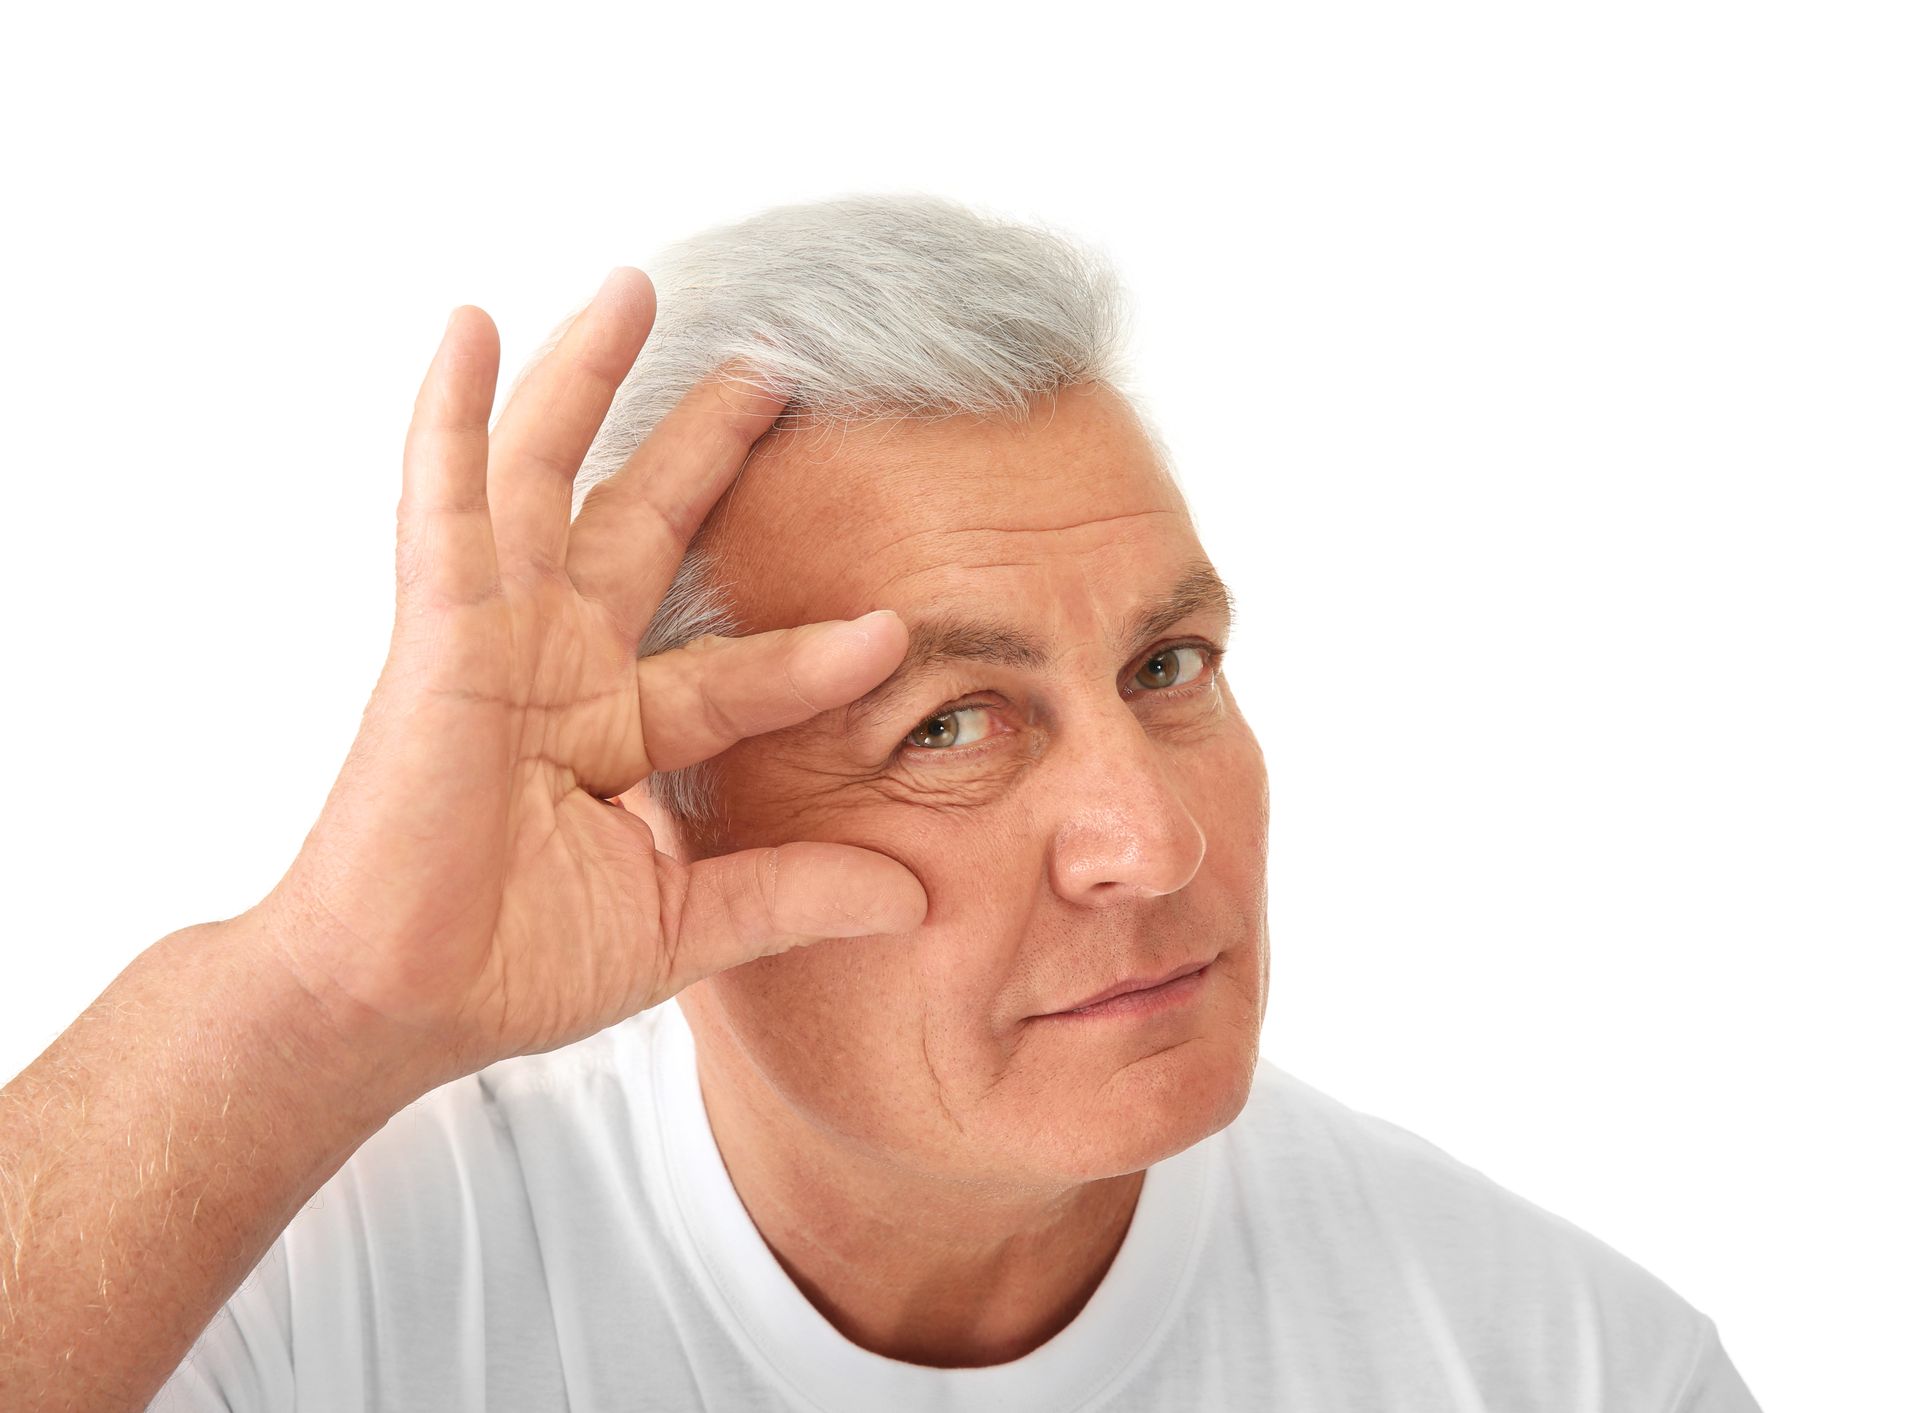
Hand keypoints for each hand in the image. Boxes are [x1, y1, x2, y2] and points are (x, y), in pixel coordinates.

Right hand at [257, 268, 925, 1092]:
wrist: (397, 1003)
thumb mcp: (684, 924)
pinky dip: (454, 415)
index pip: (739, 670)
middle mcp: (565, 666)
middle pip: (650, 525)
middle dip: (708, 445)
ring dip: (588, 381)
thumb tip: (917, 898)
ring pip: (550, 479)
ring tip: (638, 289)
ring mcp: (499, 636)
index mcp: (621, 731)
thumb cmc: (512, 968)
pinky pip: (444, 502)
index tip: (896, 624)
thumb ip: (794, 896)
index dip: (813, 651)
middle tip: (775, 368)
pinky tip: (471, 326)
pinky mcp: (438, 629)